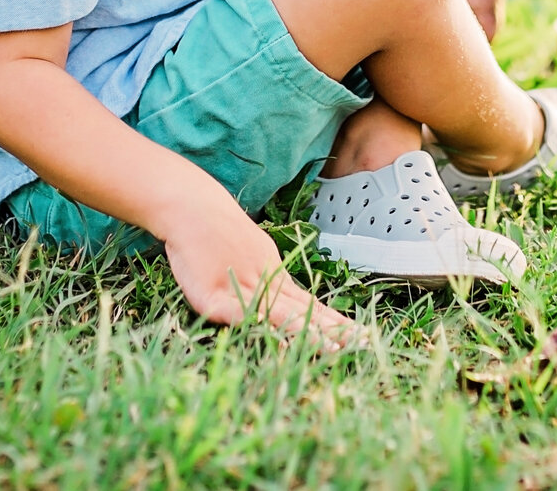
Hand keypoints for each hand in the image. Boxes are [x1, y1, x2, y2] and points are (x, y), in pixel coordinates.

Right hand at [162, 201, 358, 349]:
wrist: (192, 208)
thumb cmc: (218, 232)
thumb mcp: (252, 255)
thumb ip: (268, 279)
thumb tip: (287, 301)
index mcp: (275, 276)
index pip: (310, 305)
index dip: (334, 322)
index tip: (361, 335)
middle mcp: (266, 282)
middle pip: (304, 312)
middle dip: (333, 331)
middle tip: (364, 344)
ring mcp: (242, 286)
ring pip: (280, 314)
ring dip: (307, 332)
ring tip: (332, 348)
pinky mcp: (213, 296)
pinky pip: (238, 313)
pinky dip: (258, 325)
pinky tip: (275, 339)